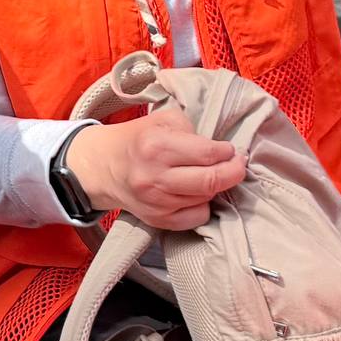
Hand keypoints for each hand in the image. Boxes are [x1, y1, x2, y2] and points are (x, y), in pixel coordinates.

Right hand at [66, 107, 244, 231]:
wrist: (103, 168)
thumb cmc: (137, 140)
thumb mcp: (162, 120)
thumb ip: (192, 129)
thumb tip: (220, 149)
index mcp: (156, 147)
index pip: (208, 154)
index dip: (228, 152)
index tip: (230, 149)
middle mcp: (155, 177)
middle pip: (211, 181)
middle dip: (234, 171)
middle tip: (238, 163)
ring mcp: (157, 203)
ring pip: (206, 199)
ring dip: (215, 187)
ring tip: (209, 174)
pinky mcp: (158, 220)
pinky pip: (197, 218)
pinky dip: (203, 205)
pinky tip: (195, 193)